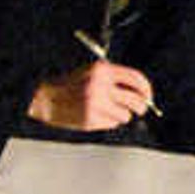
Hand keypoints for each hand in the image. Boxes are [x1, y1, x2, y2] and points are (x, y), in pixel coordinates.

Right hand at [30, 60, 155, 131]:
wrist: (46, 98)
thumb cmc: (71, 85)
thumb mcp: (93, 72)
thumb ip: (116, 79)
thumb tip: (142, 93)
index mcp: (102, 70)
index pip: (136, 79)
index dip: (147, 90)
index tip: (148, 97)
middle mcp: (100, 85)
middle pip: (136, 100)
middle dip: (141, 107)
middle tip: (140, 109)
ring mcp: (96, 103)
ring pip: (126, 115)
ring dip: (121, 115)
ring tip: (107, 110)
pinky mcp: (91, 119)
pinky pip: (113, 123)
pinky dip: (110, 121)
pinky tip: (96, 115)